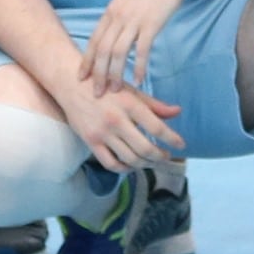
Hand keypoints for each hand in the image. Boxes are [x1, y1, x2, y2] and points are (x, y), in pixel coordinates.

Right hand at [61, 73, 184, 173]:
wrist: (71, 84)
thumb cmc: (106, 86)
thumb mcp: (131, 91)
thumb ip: (154, 104)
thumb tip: (178, 112)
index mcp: (130, 104)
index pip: (157, 127)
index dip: (172, 139)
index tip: (181, 145)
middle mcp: (116, 120)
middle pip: (145, 149)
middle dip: (160, 157)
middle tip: (167, 157)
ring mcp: (102, 133)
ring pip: (130, 159)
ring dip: (145, 164)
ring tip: (152, 161)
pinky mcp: (90, 142)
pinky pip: (110, 163)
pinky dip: (124, 168)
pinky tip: (132, 165)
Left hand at [81, 0, 196, 94]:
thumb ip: (119, 16)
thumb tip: (115, 34)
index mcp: (110, 11)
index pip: (94, 41)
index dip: (86, 61)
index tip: (81, 78)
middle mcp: (118, 17)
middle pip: (103, 51)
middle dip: (98, 74)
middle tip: (96, 93)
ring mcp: (134, 20)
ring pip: (119, 53)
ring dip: (115, 74)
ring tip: (116, 90)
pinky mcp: (152, 23)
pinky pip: (142, 49)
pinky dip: (139, 66)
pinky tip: (139, 79)